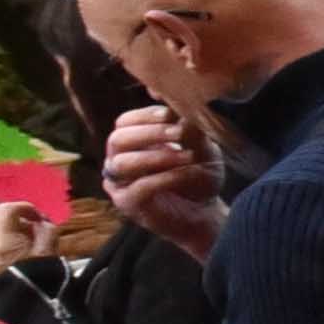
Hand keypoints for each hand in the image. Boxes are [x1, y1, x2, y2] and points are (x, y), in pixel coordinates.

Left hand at [0, 200, 49, 287]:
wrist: (25, 315)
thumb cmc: (40, 281)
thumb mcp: (50, 252)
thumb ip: (47, 231)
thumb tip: (40, 224)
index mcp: (1, 240)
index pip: (7, 210)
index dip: (25, 208)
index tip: (40, 218)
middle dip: (17, 224)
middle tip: (35, 233)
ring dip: (9, 238)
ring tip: (28, 250)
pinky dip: (2, 252)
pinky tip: (16, 263)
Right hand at [102, 109, 222, 259]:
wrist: (206, 213)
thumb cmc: (200, 176)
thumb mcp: (201, 149)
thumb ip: (191, 130)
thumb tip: (182, 110)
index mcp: (132, 143)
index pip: (124, 122)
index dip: (145, 116)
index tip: (170, 114)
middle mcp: (119, 161)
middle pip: (117, 139)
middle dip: (150, 133)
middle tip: (179, 133)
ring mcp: (120, 184)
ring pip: (122, 163)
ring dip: (157, 156)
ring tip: (187, 156)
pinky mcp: (128, 204)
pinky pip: (138, 187)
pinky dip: (164, 178)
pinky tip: (185, 174)